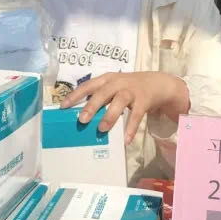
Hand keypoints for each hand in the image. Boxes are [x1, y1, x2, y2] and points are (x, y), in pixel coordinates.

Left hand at [61, 72, 189, 144]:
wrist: (157, 83)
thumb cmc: (128, 88)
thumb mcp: (113, 87)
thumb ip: (100, 98)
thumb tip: (81, 117)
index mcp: (107, 79)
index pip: (88, 85)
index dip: (75, 95)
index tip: (63, 106)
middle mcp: (118, 82)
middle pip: (103, 92)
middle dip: (92, 105)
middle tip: (82, 120)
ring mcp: (132, 91)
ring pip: (120, 101)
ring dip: (110, 115)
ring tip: (102, 129)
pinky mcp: (144, 100)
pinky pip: (137, 115)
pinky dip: (131, 128)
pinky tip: (126, 140)